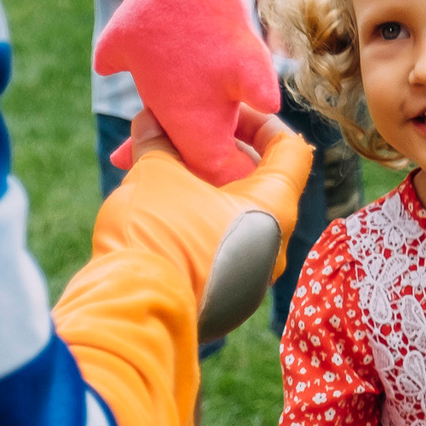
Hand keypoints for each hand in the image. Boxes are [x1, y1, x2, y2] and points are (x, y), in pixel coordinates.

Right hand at [91, 107, 311, 305]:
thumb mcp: (154, 173)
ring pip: (236, 220)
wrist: (135, 310)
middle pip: (259, 184)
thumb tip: (149, 123)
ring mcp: (252, 280)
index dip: (261, 124)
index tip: (226, 116)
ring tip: (163, 177)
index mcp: (274, 208)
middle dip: (219, 157)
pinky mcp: (226, 303)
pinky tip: (161, 215)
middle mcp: (274, 245)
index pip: (291, 149)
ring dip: (204, 193)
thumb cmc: (156, 235)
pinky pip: (221, 250)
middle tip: (182, 143)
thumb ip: (157, 142)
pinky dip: (199, 226)